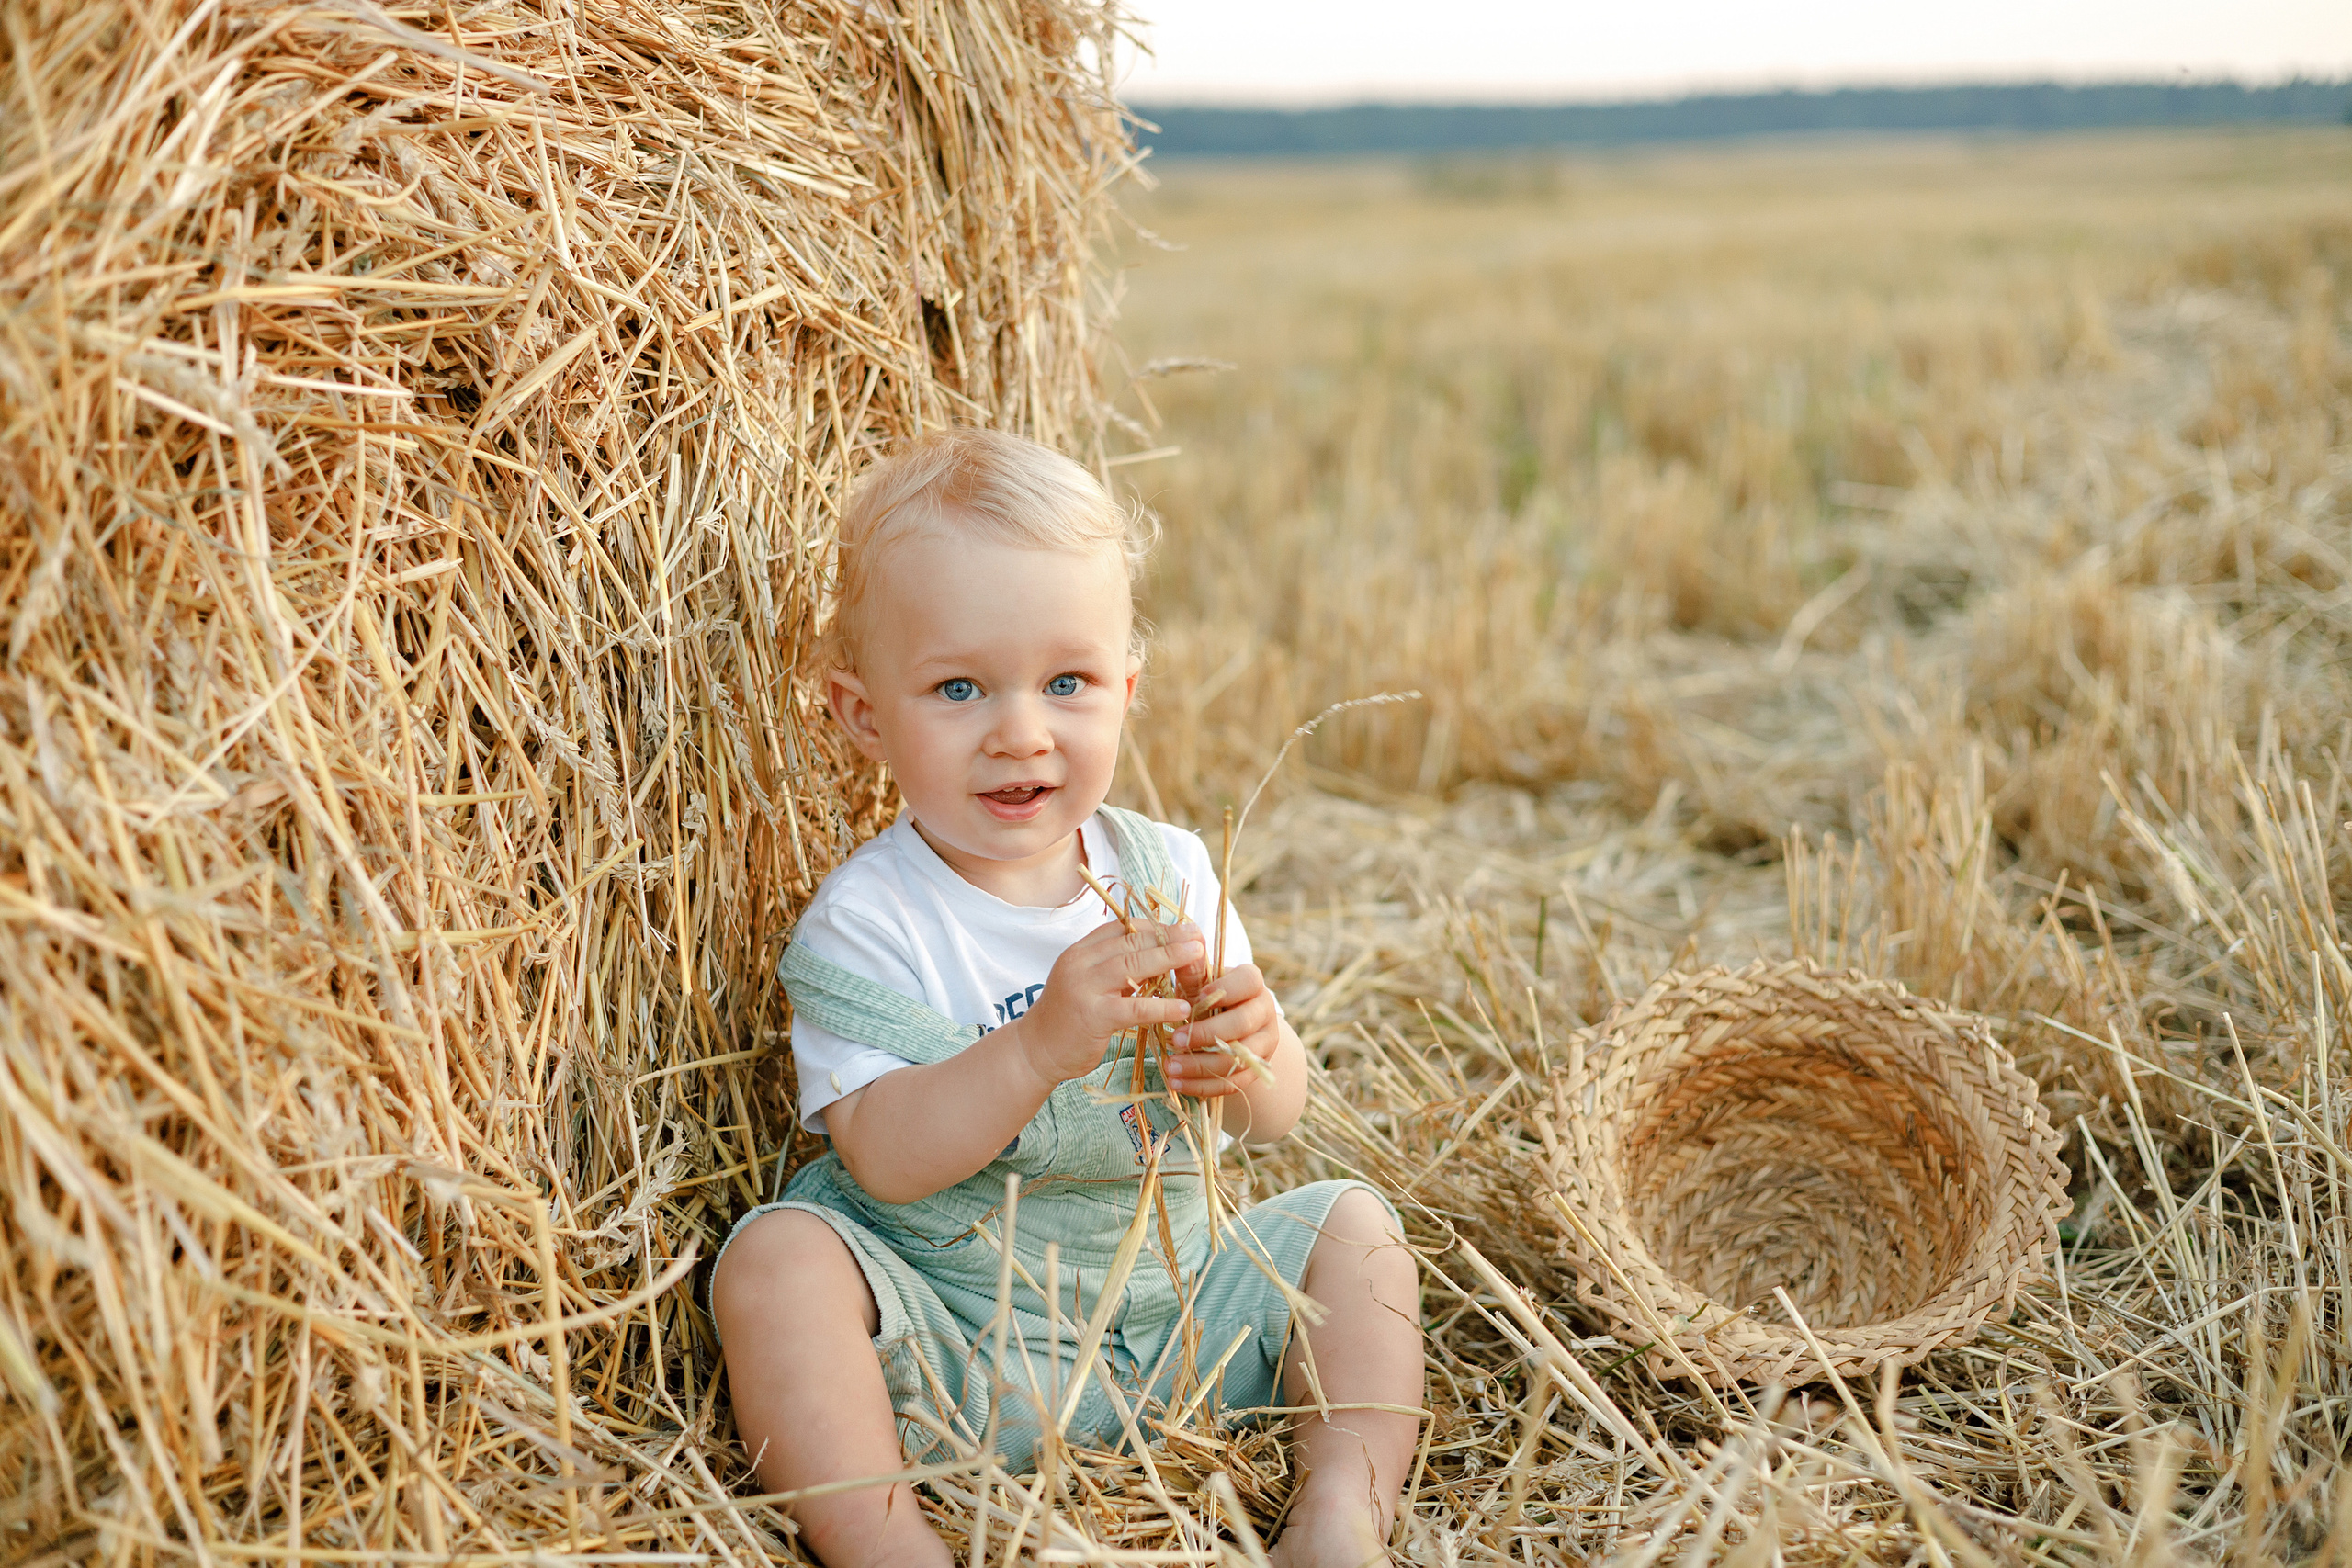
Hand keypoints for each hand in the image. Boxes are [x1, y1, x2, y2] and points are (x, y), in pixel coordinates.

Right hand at [1008, 919, 1203, 1084]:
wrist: (1035, 1050)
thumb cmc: (1068, 1018)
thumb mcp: (1086, 982)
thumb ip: (1113, 967)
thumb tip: (1155, 953)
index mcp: (1080, 952)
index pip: (1121, 927)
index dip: (1154, 925)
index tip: (1182, 927)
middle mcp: (1080, 963)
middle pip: (1131, 941)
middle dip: (1168, 936)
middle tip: (1197, 933)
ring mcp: (1084, 988)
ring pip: (1133, 965)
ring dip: (1169, 958)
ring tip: (1197, 956)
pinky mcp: (1093, 1017)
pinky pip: (1134, 1008)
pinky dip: (1161, 1006)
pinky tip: (1183, 1008)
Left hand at [1163, 962, 1280, 1098]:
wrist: (1226, 1028)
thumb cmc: (1206, 998)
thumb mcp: (1198, 983)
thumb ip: (1192, 970)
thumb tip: (1185, 940)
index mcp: (1253, 983)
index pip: (1249, 982)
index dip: (1225, 990)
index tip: (1197, 998)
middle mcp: (1265, 1012)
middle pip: (1243, 1024)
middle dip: (1207, 1034)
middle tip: (1175, 1040)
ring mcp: (1264, 1044)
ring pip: (1237, 1059)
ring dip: (1200, 1065)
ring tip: (1170, 1066)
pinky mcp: (1255, 1070)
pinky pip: (1232, 1083)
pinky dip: (1202, 1085)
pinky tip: (1177, 1083)